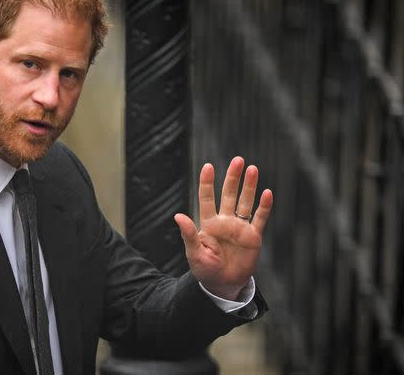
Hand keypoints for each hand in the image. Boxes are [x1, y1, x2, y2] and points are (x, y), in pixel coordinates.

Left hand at [174, 156, 272, 300]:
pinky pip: (259, 218)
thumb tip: (178, 216)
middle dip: (233, 178)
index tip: (208, 166)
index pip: (207, 198)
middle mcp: (225, 221)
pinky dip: (264, 207)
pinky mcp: (253, 236)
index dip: (207, 183)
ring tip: (252, 168)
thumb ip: (189, 234)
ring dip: (249, 186)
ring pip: (245, 202)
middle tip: (238, 160)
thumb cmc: (205, 269)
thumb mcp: (194, 253)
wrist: (223, 285)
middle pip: (229, 194)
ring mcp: (240, 227)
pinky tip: (267, 193)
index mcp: (208, 223)